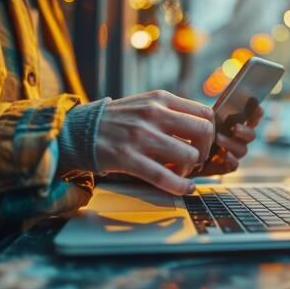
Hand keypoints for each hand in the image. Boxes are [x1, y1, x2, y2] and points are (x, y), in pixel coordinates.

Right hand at [96, 90, 213, 194]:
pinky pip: (164, 176)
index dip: (211, 132)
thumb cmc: (116, 120)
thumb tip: (201, 128)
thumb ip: (170, 111)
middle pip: (203, 131)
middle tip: (196, 159)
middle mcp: (153, 114)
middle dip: (205, 150)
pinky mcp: (128, 158)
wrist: (78, 129)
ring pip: (188, 155)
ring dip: (190, 169)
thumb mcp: (144, 104)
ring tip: (181, 172)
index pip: (205, 113)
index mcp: (160, 99)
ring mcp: (141, 136)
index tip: (203, 143)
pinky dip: (180, 186)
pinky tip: (184, 189)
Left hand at [194, 106, 263, 175]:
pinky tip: (224, 155)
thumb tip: (221, 104)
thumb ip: (215, 114)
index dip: (257, 114)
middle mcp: (238, 140)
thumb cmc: (195, 132)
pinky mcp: (224, 167)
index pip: (252, 119)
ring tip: (218, 138)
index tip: (257, 108)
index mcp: (236, 126)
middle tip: (235, 127)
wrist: (183, 153)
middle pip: (251, 136)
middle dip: (245, 131)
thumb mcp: (204, 120)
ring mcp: (232, 154)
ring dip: (232, 144)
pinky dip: (231, 160)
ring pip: (242, 150)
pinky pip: (234, 166)